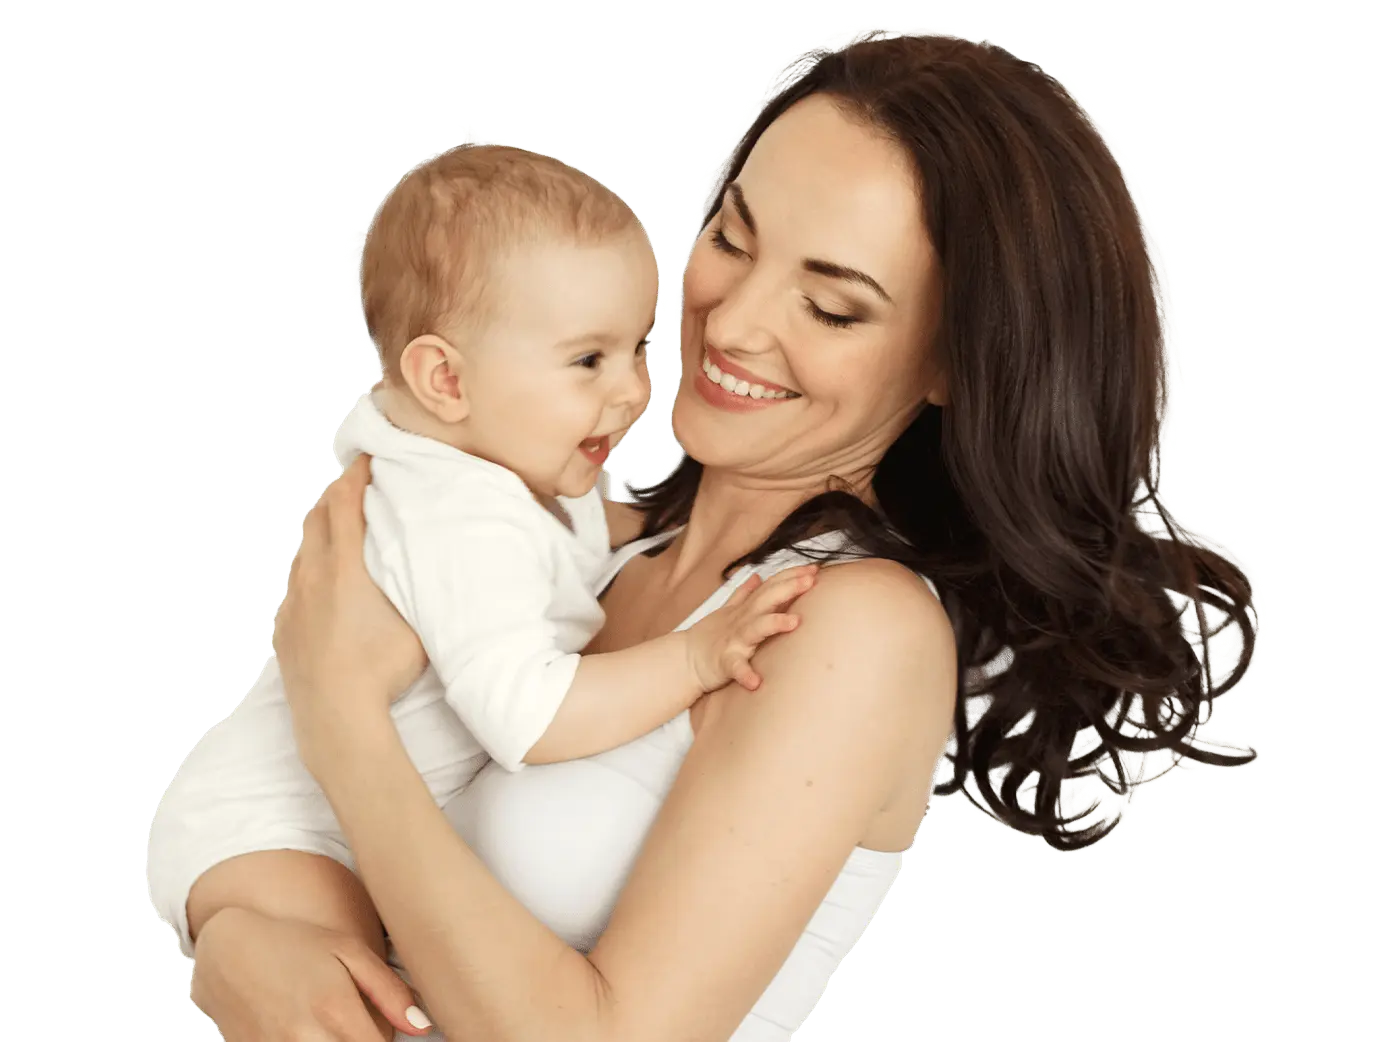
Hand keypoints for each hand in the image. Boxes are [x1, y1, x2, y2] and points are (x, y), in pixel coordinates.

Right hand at [190, 906, 434, 1040]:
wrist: (228, 951)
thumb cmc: (297, 945)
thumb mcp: (349, 952)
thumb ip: (390, 992)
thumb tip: (423, 1028)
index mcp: (335, 1010)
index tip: (388, 1033)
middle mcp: (304, 1038)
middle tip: (361, 1028)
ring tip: (336, 1027)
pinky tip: (315, 1032)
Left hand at [274, 455, 428, 760]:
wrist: (335, 717)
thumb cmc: (382, 670)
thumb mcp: (419, 622)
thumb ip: (424, 588)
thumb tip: (446, 566)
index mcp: (344, 567)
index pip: (345, 503)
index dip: (357, 474)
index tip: (370, 456)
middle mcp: (312, 577)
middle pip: (316, 518)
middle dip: (335, 493)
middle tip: (357, 480)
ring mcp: (294, 604)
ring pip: (302, 552)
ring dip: (321, 531)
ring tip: (342, 526)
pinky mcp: (285, 630)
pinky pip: (295, 585)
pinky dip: (310, 568)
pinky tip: (324, 580)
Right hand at [685, 564, 818, 691]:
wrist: (686, 660)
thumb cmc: (711, 637)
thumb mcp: (729, 611)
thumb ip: (744, 594)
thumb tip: (757, 576)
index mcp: (746, 610)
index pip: (770, 586)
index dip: (791, 575)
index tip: (814, 569)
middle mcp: (742, 621)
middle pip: (766, 599)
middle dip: (788, 588)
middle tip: (809, 580)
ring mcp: (734, 641)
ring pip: (755, 629)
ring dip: (773, 623)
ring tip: (794, 622)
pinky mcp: (725, 662)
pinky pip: (736, 668)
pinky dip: (745, 674)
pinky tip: (756, 681)